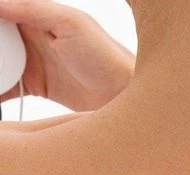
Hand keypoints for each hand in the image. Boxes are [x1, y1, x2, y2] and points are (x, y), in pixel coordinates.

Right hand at [0, 0, 134, 110]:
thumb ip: (33, 9)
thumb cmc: (105, 57)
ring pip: (0, 62)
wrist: (123, 96)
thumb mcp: (71, 24)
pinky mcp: (36, 85)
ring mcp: (32, 61)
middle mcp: (32, 36)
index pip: (4, 12)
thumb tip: (0, 3)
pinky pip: (8, 87)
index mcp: (37, 15)